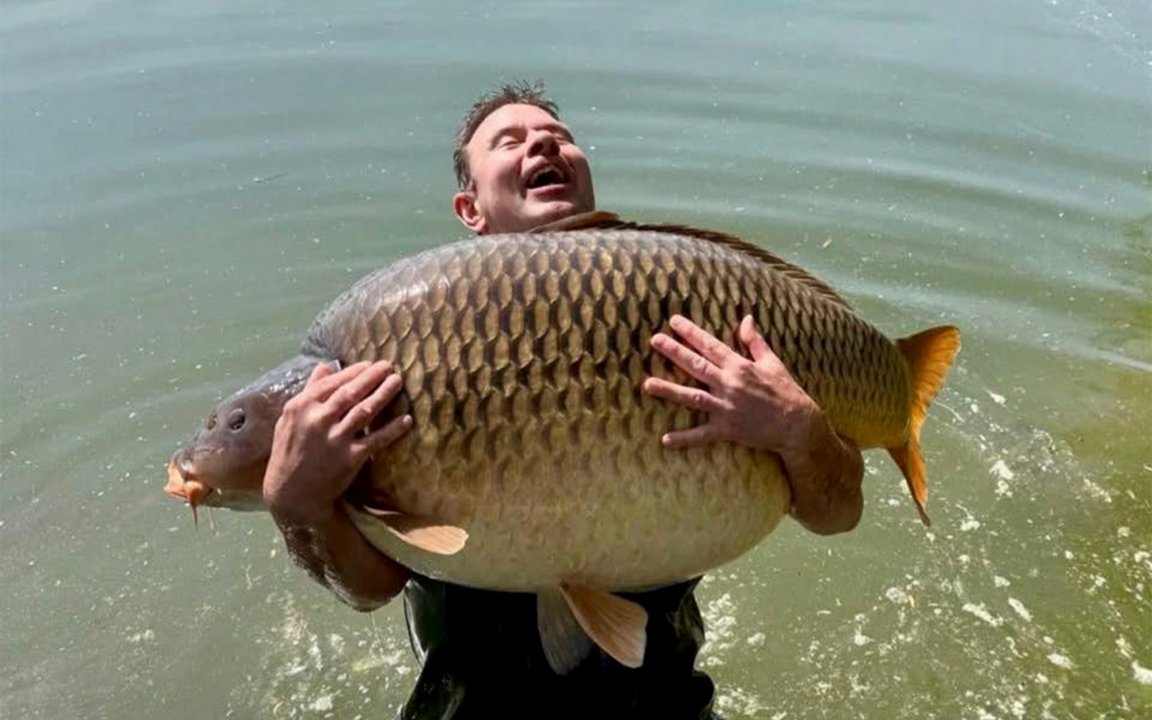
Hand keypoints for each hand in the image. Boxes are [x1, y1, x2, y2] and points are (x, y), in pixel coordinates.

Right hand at [263, 360, 411, 524]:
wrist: (291, 493)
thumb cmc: (290, 452)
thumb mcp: (290, 419)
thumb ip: (309, 391)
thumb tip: (325, 366)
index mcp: (301, 407)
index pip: (332, 383)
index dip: (354, 371)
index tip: (369, 364)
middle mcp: (318, 419)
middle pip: (351, 393)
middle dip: (372, 376)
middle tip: (389, 366)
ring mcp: (335, 439)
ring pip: (365, 410)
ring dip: (384, 394)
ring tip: (397, 381)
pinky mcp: (350, 458)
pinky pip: (376, 439)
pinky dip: (393, 429)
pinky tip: (406, 419)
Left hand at [643, 314, 862, 533]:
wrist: (797, 424)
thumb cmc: (785, 391)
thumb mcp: (772, 362)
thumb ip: (755, 341)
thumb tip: (746, 318)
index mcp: (739, 366)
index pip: (710, 345)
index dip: (690, 332)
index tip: (673, 321)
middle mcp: (729, 384)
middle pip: (696, 365)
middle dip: (673, 351)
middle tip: (654, 340)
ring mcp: (726, 407)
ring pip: (692, 396)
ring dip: (669, 390)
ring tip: (647, 384)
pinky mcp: (727, 429)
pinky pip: (702, 434)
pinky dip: (684, 438)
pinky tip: (665, 439)